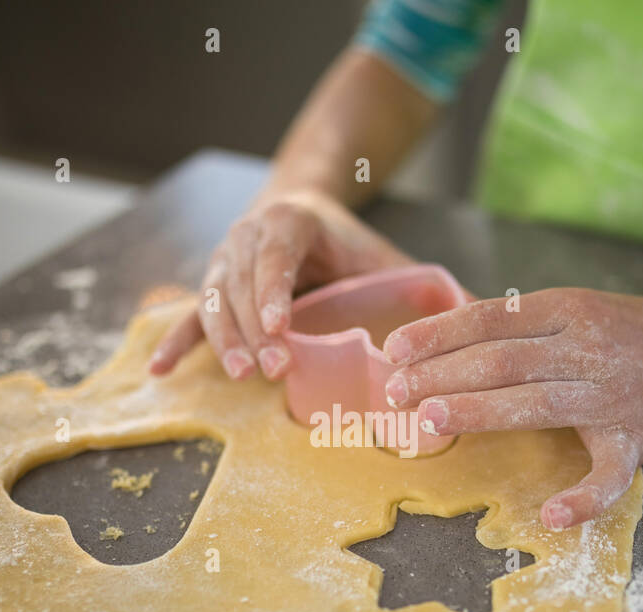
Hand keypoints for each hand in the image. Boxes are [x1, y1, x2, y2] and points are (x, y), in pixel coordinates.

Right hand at [149, 189, 412, 379]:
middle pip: (241, 284)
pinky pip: (189, 316)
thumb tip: (483, 310)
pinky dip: (175, 343)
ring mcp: (222, 261)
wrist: (299, 207)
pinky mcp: (211, 288)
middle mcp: (246, 236)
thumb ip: (422, 284)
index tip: (280, 326)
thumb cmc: (346, 243)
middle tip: (271, 368)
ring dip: (223, 340)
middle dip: (253, 329)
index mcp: (289, 221)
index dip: (273, 291)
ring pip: (213, 301)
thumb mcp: (380, 255)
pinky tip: (159, 371)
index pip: (275, 256)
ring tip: (241, 374)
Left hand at [381, 288, 642, 529]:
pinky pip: (609, 474)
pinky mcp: (638, 440)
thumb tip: (445, 344)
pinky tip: (552, 517)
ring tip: (429, 421)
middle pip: (502, 360)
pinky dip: (584, 498)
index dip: (438, 334)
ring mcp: (613, 395)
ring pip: (537, 403)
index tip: (394, 351)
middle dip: (441, 375)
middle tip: (394, 393)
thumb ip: (522, 327)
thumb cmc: (635, 332)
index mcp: (567, 309)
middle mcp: (587, 348)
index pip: (490, 319)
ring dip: (479, 412)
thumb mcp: (579, 309)